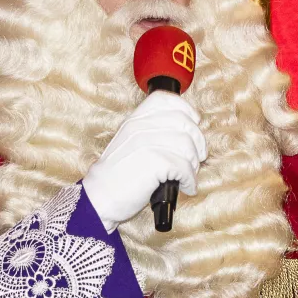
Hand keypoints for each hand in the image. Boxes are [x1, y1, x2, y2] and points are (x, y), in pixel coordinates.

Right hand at [82, 90, 206, 232]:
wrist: (99, 197)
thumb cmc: (118, 175)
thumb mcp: (130, 143)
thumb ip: (152, 132)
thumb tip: (187, 132)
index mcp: (135, 120)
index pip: (166, 100)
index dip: (187, 110)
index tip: (194, 123)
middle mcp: (140, 127)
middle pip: (185, 124)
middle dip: (198, 142)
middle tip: (196, 159)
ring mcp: (147, 143)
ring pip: (188, 146)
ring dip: (193, 164)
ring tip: (187, 176)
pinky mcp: (154, 162)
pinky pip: (185, 167)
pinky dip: (190, 180)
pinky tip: (186, 187)